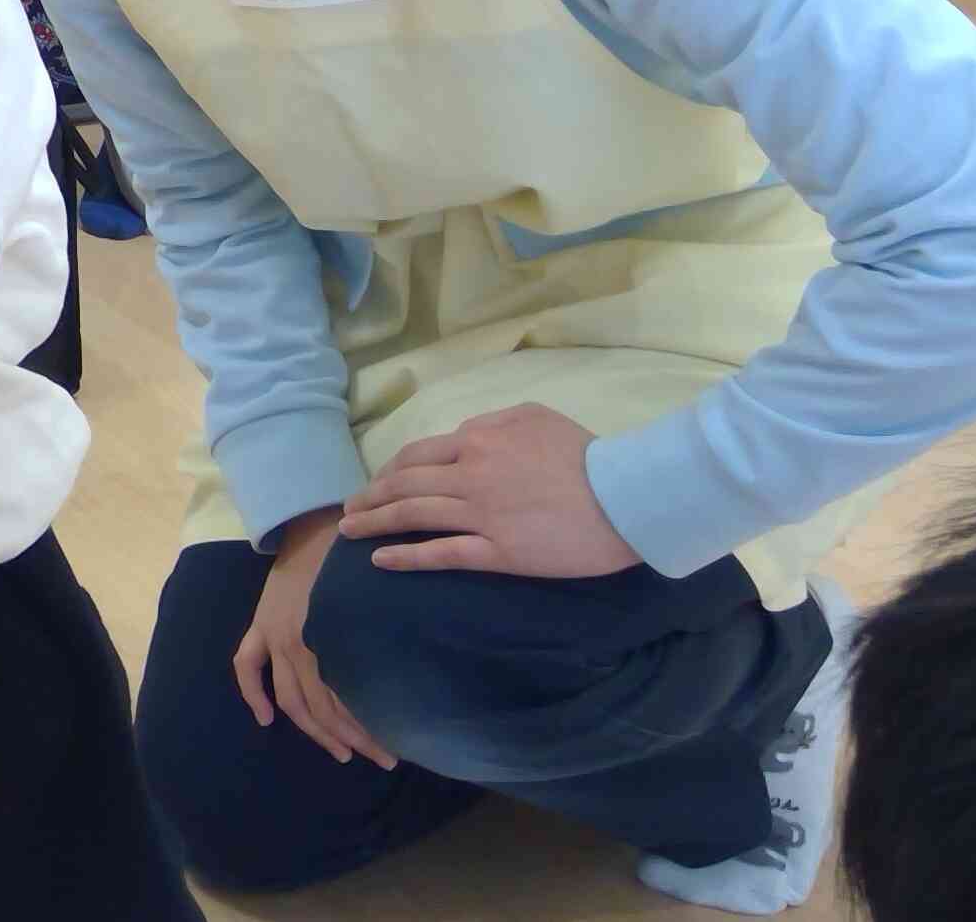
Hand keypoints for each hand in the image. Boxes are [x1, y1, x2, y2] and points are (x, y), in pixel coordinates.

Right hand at [233, 509, 398, 769]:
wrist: (314, 523)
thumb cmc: (355, 560)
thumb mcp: (379, 599)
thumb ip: (389, 636)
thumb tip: (423, 679)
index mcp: (331, 638)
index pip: (346, 701)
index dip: (369, 731)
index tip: (397, 750)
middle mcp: (299, 644)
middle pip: (321, 707)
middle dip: (352, 738)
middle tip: (382, 759)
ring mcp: (274, 636)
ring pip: (290, 697)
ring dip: (315, 730)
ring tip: (342, 753)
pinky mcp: (259, 626)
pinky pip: (247, 666)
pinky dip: (253, 695)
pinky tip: (266, 721)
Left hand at [339, 403, 641, 577]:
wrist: (626, 494)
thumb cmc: (587, 453)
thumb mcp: (536, 417)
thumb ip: (493, 422)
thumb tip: (464, 435)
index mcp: (478, 440)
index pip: (418, 455)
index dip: (390, 470)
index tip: (377, 483)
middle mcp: (470, 474)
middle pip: (405, 484)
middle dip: (371, 497)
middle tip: (349, 510)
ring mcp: (481, 514)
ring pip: (414, 515)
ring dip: (375, 522)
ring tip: (350, 531)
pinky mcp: (498, 551)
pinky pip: (442, 553)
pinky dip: (406, 556)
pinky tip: (381, 560)